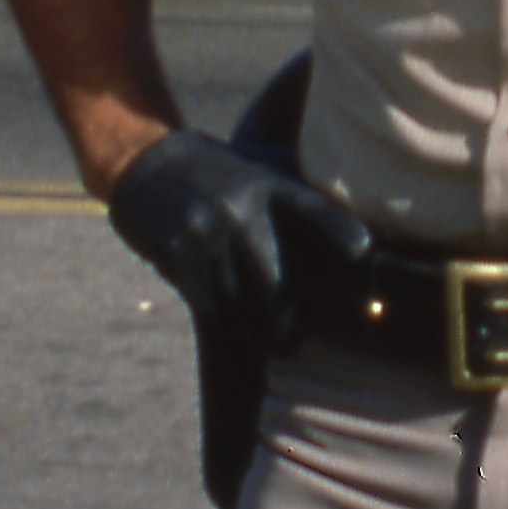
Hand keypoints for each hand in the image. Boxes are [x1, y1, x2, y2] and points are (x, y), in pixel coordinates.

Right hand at [104, 128, 370, 338]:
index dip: (339, 231)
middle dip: (285, 324)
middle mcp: (239, 210)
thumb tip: (353, 242)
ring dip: (249, 326)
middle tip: (291, 344)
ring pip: (237, 303)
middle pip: (274, 285)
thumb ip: (296, 198)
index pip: (312, 209)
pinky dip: (218, 314)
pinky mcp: (176, 252)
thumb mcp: (258, 169)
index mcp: (267, 186)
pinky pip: (205, 301)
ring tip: (259, 338)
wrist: (145, 164)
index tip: (362, 253)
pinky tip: (224, 317)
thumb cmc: (216, 175)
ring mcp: (205, 232)